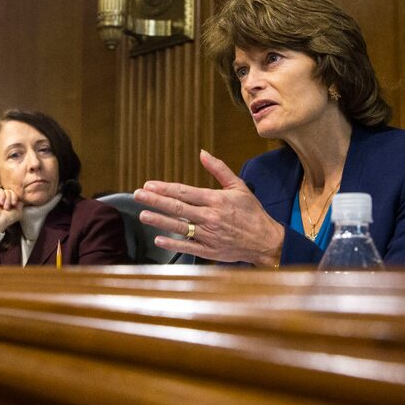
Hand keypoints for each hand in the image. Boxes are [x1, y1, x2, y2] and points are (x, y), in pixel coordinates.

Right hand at [0, 188, 23, 232]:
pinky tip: (1, 203)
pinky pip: (0, 190)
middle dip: (13, 197)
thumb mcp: (18, 212)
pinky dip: (3, 196)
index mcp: (9, 203)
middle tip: (11, 206)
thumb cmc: (7, 219)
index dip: (16, 197)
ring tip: (5, 207)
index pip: (15, 194)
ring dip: (8, 198)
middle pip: (11, 191)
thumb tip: (20, 198)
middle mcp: (3, 200)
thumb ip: (20, 203)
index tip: (15, 204)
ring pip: (7, 191)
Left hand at [134, 150, 282, 266]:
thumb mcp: (239, 186)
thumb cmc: (252, 212)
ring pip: (179, 226)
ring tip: (143, 215)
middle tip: (138, 195)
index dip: (164, 188)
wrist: (265, 240)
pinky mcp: (210, 251)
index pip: (184, 192)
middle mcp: (210, 217)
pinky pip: (187, 246)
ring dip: (159, 221)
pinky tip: (159, 239)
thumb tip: (202, 153)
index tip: (149, 185)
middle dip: (155, 201)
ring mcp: (209, 235)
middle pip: (177, 208)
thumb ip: (219, 169)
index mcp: (216, 200)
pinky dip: (172, 242)